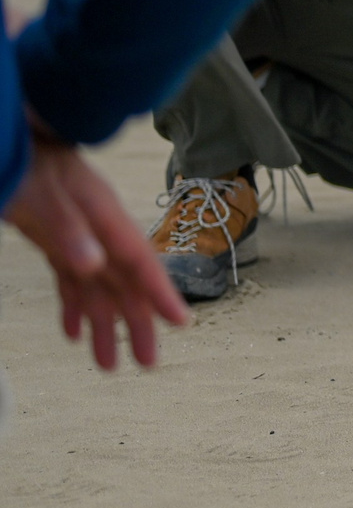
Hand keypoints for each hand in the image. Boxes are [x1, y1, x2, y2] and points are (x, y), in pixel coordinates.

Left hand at [2, 126, 189, 370]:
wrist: (16, 141)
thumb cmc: (29, 164)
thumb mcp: (44, 197)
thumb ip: (69, 229)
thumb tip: (94, 265)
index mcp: (106, 219)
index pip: (141, 262)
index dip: (161, 293)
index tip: (181, 323)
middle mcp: (99, 232)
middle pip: (125, 284)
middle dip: (137, 323)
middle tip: (148, 364)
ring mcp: (80, 237)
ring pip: (98, 289)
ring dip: (104, 326)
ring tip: (108, 366)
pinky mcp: (58, 242)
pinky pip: (71, 283)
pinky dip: (73, 309)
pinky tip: (73, 333)